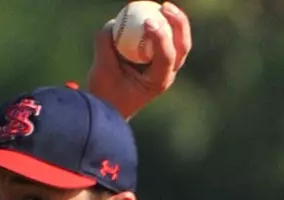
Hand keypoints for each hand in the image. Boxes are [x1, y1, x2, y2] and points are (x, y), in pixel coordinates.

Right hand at [85, 1, 192, 120]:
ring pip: (179, 42)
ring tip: (164, 5)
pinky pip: (167, 38)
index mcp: (157, 82)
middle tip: (165, 7)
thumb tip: (113, 22)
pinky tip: (152, 10)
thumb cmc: (105, 93)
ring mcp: (167, 67)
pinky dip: (162, 24)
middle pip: (182, 47)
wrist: (110, 106)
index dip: (160, 37)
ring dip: (176, 21)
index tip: (147, 22)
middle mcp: (167, 74)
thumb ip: (105, 45)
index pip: (166, 58)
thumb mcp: (101, 69)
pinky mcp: (161, 59)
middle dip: (178, 24)